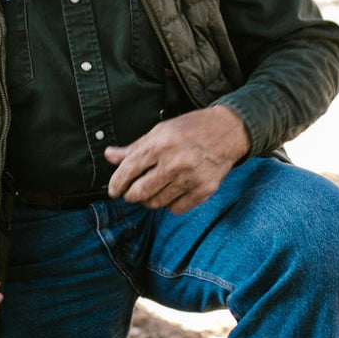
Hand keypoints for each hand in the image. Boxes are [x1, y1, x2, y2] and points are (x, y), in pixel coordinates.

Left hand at [105, 104, 250, 214]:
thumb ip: (134, 147)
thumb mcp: (160, 131)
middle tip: (131, 192)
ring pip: (156, 203)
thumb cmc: (191, 129)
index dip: (116, 185)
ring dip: (149, 200)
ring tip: (153, 189)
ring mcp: (190, 178)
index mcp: (160, 144)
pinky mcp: (204, 190)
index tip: (114, 190)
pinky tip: (172, 192)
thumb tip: (109, 156)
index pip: (128, 171)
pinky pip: (176, 208)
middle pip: (139, 193)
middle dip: (130, 195)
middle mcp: (174, 163)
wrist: (228, 130)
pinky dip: (170, 203)